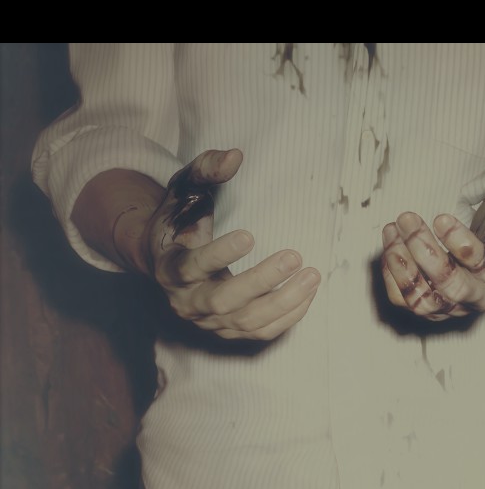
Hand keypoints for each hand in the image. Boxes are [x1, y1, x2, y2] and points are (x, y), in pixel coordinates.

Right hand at [137, 149, 320, 339]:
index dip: (219, 255)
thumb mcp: (185, 189)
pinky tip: (308, 293)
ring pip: (247, 321)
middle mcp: (186, 301)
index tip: (250, 235)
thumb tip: (235, 156)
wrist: (168, 260)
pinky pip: (261, 332)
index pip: (191, 266)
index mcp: (170, 267)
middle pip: (224, 300)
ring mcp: (208, 321)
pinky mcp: (229, 331)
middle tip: (295, 256)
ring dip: (284, 300)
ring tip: (312, 275)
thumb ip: (206, 170)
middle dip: (261, 281)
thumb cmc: (181, 219)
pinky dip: (288, 316)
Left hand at [380, 187, 484, 320]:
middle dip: (424, 252)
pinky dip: (392, 274)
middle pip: (451, 288)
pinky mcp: (434, 308)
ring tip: (393, 229)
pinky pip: (407, 300)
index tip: (440, 217)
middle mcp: (482, 297)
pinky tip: (392, 243)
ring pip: (424, 301)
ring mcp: (456, 307)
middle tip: (407, 218)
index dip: (461, 244)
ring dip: (402, 265)